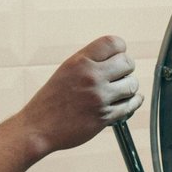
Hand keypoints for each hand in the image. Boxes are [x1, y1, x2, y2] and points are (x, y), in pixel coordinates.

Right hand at [20, 35, 143, 156]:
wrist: (38, 128)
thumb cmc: (51, 100)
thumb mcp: (66, 71)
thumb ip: (90, 62)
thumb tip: (117, 58)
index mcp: (80, 62)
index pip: (114, 43)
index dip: (120, 49)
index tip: (118, 57)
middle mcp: (91, 77)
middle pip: (127, 63)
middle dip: (127, 69)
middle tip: (120, 76)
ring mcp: (99, 97)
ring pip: (132, 85)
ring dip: (129, 88)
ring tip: (120, 91)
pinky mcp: (104, 116)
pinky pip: (130, 106)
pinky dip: (133, 103)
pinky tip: (130, 101)